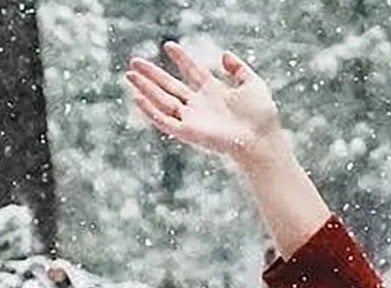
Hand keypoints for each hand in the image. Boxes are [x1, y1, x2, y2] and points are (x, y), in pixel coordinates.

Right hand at [124, 39, 286, 166]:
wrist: (260, 139)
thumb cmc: (261, 115)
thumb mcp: (252, 83)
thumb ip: (238, 68)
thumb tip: (224, 54)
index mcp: (213, 92)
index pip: (192, 71)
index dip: (181, 58)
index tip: (168, 45)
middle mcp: (200, 105)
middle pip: (170, 86)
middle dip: (152, 74)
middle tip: (134, 61)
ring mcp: (192, 119)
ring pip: (162, 101)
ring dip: (145, 89)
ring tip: (129, 75)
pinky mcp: (188, 132)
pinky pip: (164, 120)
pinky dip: (150, 110)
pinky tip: (137, 98)